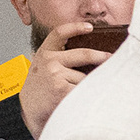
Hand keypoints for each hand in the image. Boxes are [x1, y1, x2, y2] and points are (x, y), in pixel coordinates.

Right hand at [17, 19, 114, 137]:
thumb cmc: (40, 91)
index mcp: (44, 53)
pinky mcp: (62, 89)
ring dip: (87, 86)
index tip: (89, 27)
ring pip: (85, 77)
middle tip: (111, 57)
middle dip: (101, 56)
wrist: (27, 111)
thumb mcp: (42, 69)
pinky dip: (87, 95)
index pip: (59, 33)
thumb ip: (59, 60)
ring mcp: (56, 74)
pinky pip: (84, 89)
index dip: (75, 27)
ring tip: (76, 94)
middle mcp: (49, 61)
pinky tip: (80, 100)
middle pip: (84, 54)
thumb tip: (92, 57)